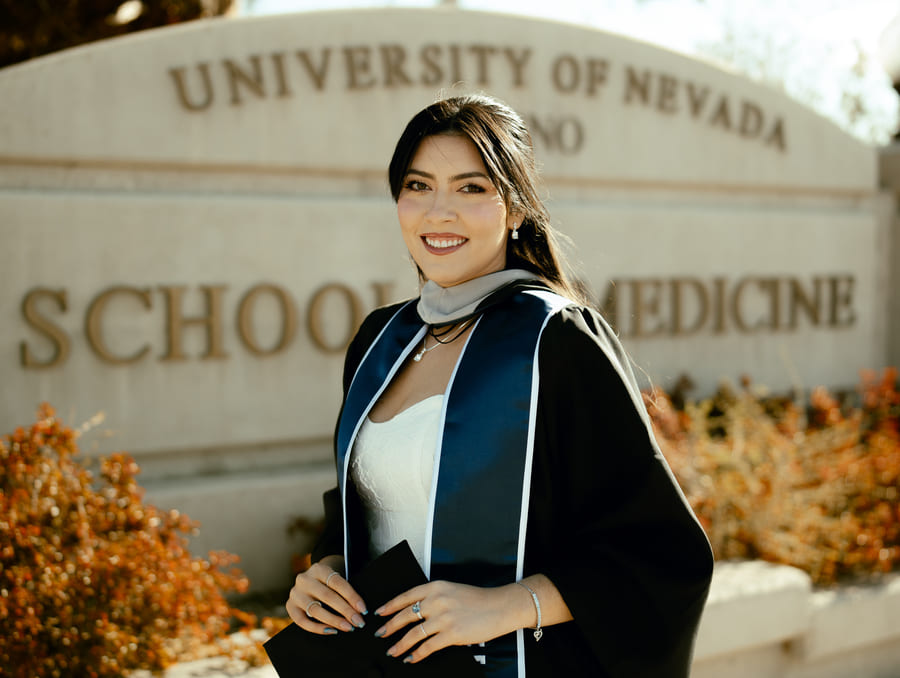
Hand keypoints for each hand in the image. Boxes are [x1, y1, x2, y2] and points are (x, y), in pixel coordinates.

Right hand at [285, 557, 367, 634]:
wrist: (311, 580)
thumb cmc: (329, 582)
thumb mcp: (336, 579)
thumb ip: (344, 590)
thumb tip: (359, 610)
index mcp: (318, 569)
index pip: (337, 582)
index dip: (351, 596)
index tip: (363, 609)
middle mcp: (304, 579)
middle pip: (327, 596)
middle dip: (345, 611)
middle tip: (358, 622)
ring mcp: (295, 593)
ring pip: (315, 610)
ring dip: (334, 620)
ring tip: (347, 627)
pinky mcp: (290, 606)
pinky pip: (302, 621)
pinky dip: (318, 628)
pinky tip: (332, 631)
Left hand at [373, 580, 531, 663]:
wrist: (500, 606)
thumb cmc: (478, 599)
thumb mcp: (452, 589)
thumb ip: (434, 596)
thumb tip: (415, 610)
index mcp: (435, 586)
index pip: (406, 596)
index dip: (390, 606)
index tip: (380, 613)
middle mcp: (437, 600)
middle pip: (405, 615)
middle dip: (389, 627)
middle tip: (380, 634)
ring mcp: (444, 618)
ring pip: (413, 634)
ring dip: (400, 644)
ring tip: (392, 651)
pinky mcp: (452, 634)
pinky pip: (427, 647)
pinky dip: (416, 654)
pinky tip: (410, 658)